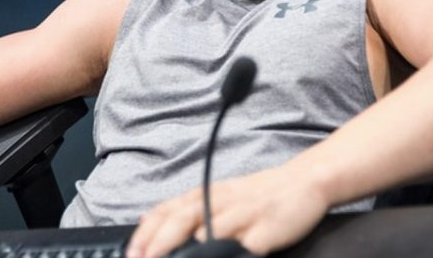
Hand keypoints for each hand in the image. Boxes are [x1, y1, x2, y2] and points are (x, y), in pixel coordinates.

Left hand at [126, 165, 328, 256]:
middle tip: (140, 257)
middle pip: (184, 214)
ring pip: (208, 224)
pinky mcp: (266, 228)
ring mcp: (244, 213)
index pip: (170, 208)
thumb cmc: (259, 194)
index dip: (148, 229)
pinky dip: (225, 246)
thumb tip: (156, 224)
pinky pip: (243, 240)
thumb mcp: (223, 195)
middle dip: (158, 238)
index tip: (131, 249)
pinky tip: (212, 252)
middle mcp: (222, 200)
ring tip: (160, 257)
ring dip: (183, 242)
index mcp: (209, 193)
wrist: (301, 182)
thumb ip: (194, 208)